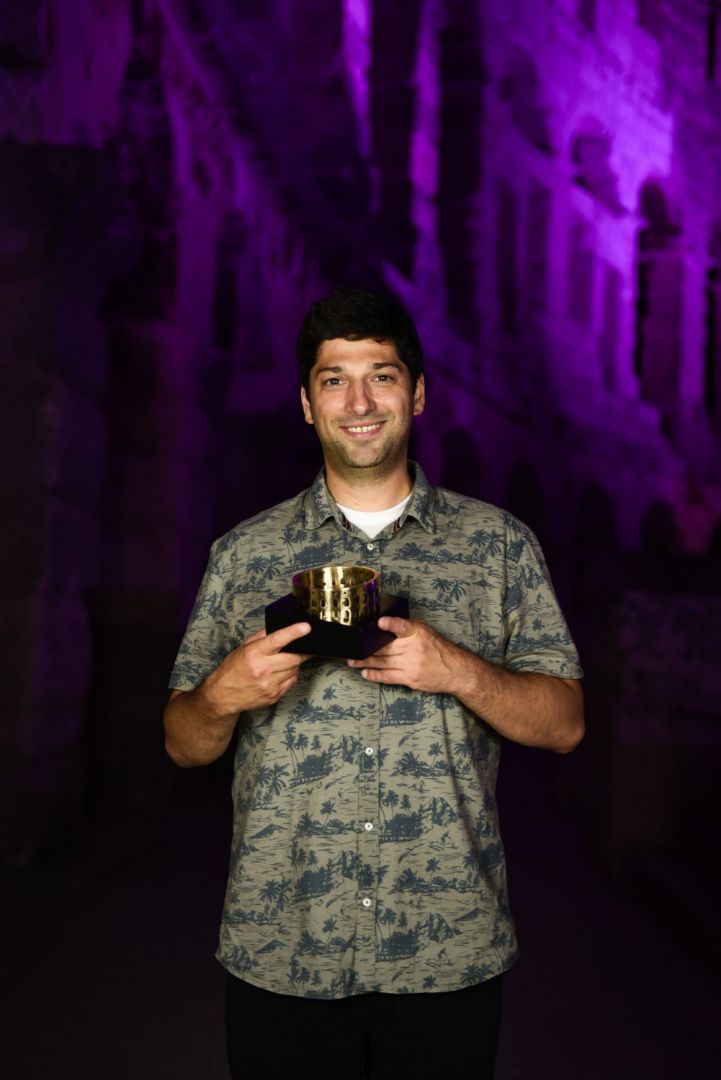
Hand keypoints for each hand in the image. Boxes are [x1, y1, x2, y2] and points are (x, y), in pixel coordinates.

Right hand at [203, 622, 311, 714]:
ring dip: (295, 663)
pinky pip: (292, 681)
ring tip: (285, 661)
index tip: (306, 627)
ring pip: (295, 670)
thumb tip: (280, 626)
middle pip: (293, 658)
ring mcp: (269, 685)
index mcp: (253, 654)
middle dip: (302, 651)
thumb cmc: (232, 669)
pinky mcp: (274, 696)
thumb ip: (262, 636)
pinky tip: (282, 672)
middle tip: (305, 646)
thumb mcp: (243, 647)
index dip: (293, 633)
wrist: (223, 695)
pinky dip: (291, 674)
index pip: (277, 640)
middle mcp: (262, 670)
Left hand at [347, 616, 463, 692]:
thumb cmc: (437, 648)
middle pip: (385, 648)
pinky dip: (375, 675)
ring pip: (383, 663)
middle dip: (366, 648)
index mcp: (418, 633)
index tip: (380, 622)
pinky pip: (388, 677)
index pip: (403, 626)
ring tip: (352, 661)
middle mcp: (414, 648)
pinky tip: (365, 673)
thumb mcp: (425, 631)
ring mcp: (411, 665)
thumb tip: (383, 625)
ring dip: (365, 662)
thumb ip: (407, 628)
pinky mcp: (410, 678)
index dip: (391, 624)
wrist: (454, 671)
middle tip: (351, 647)